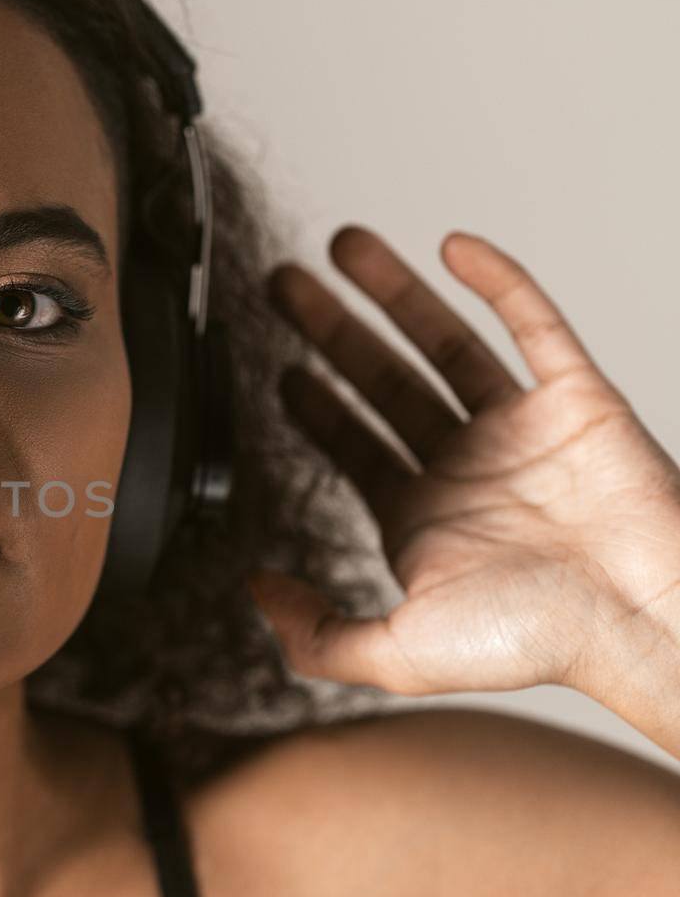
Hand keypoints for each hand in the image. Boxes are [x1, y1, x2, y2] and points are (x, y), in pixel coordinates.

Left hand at [251, 225, 679, 701]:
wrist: (645, 619)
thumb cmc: (536, 641)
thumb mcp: (396, 652)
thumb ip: (314, 633)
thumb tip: (255, 590)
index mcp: (422, 519)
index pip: (354, 445)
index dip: (315, 405)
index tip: (279, 366)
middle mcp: (466, 467)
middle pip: (382, 382)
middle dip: (332, 331)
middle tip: (283, 284)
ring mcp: (520, 429)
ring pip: (443, 341)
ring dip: (393, 292)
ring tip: (341, 244)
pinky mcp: (577, 397)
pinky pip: (532, 322)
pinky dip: (495, 280)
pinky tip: (450, 247)